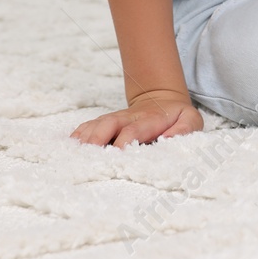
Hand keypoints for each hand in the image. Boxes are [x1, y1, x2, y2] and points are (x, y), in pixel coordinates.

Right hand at [70, 88, 202, 147]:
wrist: (162, 100)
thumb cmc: (177, 117)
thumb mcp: (190, 120)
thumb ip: (183, 130)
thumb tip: (167, 140)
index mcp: (149, 119)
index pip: (133, 131)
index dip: (124, 142)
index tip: (118, 155)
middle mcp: (127, 118)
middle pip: (107, 125)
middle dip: (96, 140)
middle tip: (86, 158)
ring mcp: (113, 119)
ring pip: (94, 126)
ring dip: (83, 140)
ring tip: (72, 156)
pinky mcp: (104, 123)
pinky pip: (86, 128)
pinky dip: (76, 138)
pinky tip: (67, 150)